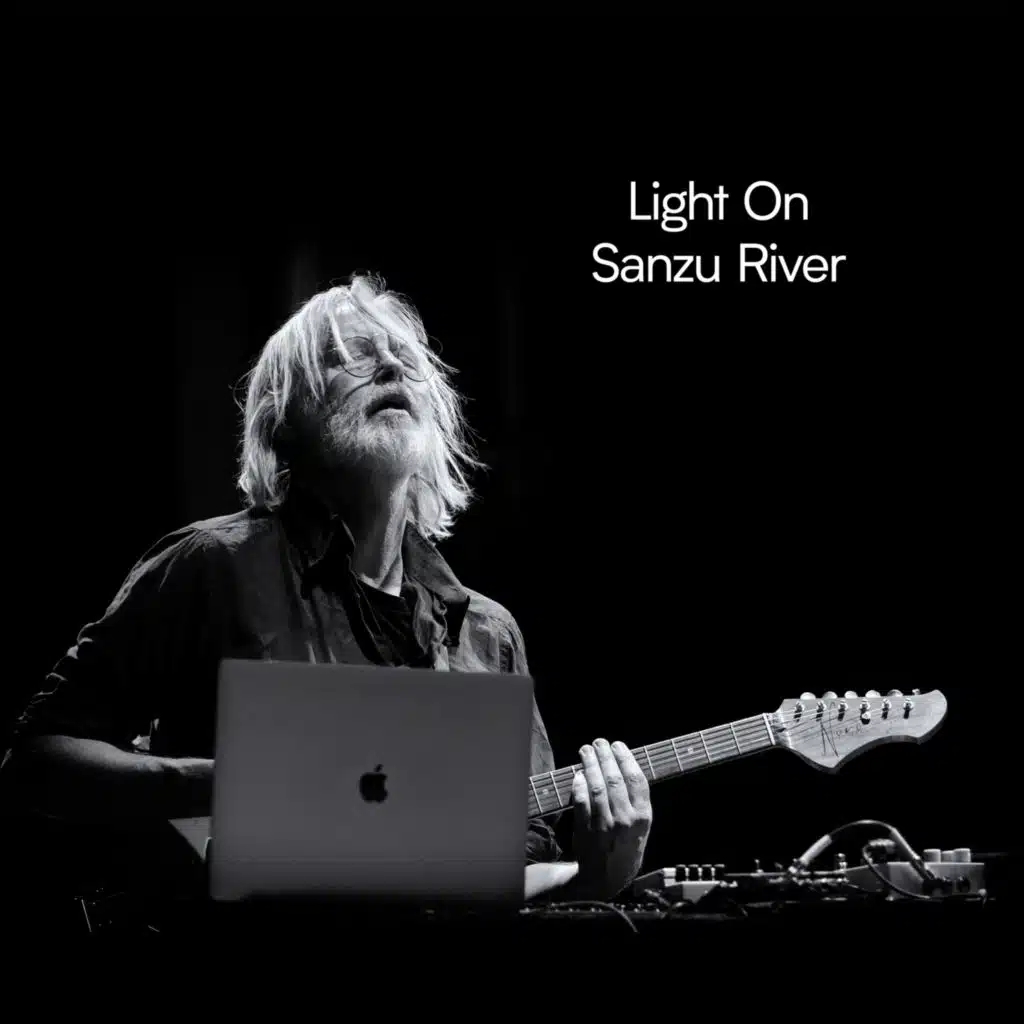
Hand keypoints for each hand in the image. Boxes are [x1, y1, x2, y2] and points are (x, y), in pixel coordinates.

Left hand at [570, 738, 651, 899]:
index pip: (636, 779)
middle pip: (614, 778)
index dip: (626, 758)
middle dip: (605, 756)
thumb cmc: (627, 847)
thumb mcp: (642, 827)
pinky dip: (578, 786)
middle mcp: (626, 819)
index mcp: (643, 816)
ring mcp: (605, 824)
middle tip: (598, 742)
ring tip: (585, 751)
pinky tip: (578, 775)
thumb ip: (636, 800)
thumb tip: (623, 766)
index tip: (618, 745)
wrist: (609, 877)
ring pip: (596, 786)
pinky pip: (581, 801)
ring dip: (589, 765)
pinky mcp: (587, 829)